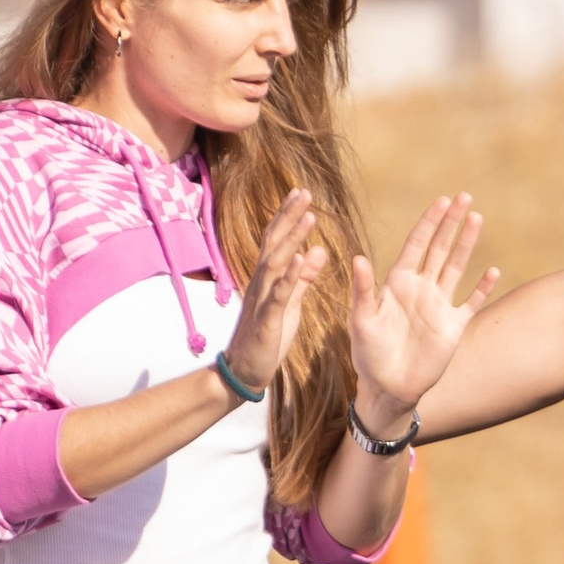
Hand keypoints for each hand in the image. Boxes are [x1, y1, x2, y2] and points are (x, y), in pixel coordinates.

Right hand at [224, 187, 329, 394]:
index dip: (286, 216)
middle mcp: (260, 283)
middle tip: (303, 192)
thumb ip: (303, 278)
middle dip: (288, 217)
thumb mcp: (290, 303)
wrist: (245, 370)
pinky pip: (278, 295)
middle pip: (273, 243)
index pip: (275, 240)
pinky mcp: (267, 320)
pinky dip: (289, 276)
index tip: (300, 193)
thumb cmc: (267, 336)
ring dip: (292, 239)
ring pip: (275, 263)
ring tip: (309, 217)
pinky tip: (301, 259)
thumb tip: (319, 250)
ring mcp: (262, 300)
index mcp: (267, 279)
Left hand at [347, 193, 498, 428]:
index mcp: (397, 283)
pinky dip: (482, 288)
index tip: (441, 201)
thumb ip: (363, 290)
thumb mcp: (361, 321)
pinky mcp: (453, 327)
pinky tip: (492, 271)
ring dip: (466, 244)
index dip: (429, 222)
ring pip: (456, 267)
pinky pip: (471, 303)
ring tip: (477, 218)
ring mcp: (438, 307)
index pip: (416, 245)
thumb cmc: (368, 354)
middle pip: (439, 248)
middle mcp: (420, 289)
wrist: (387, 388)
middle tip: (465, 196)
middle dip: (451, 222)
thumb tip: (358, 258)